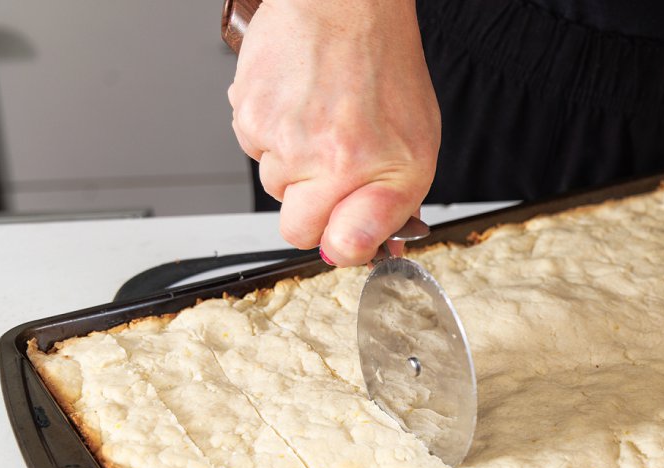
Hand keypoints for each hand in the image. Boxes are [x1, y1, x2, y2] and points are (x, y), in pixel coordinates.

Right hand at [227, 0, 439, 265]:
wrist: (345, 4)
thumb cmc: (385, 69)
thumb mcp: (415, 148)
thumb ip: (392, 206)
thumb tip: (372, 248)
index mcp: (369, 171)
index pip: (338, 247)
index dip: (342, 243)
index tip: (347, 232)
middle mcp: (323, 159)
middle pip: (296, 227)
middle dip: (314, 207)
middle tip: (334, 167)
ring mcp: (281, 137)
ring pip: (274, 185)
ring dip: (294, 164)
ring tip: (321, 119)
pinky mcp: (248, 114)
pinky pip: (254, 148)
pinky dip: (273, 132)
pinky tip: (298, 103)